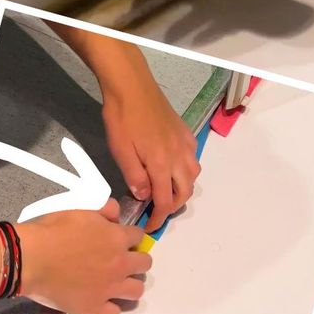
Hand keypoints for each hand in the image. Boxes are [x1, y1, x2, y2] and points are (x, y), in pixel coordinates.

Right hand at [18, 199, 151, 313]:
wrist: (30, 258)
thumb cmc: (50, 230)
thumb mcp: (77, 210)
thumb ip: (102, 210)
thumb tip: (115, 212)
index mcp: (116, 237)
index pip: (137, 236)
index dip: (127, 237)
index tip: (118, 239)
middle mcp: (120, 264)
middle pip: (145, 264)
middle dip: (135, 261)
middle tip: (118, 261)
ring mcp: (109, 288)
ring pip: (137, 290)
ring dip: (128, 285)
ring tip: (113, 284)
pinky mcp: (95, 308)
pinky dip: (108, 309)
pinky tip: (98, 303)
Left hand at [102, 86, 199, 231]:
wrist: (132, 87)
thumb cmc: (122, 119)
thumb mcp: (121, 151)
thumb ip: (134, 176)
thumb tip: (144, 197)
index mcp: (162, 164)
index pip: (166, 201)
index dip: (160, 218)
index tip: (151, 225)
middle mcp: (179, 156)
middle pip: (185, 191)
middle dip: (173, 206)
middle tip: (157, 211)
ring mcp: (185, 143)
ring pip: (193, 175)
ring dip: (182, 188)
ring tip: (165, 192)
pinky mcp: (185, 133)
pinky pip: (192, 158)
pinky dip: (185, 170)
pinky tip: (171, 168)